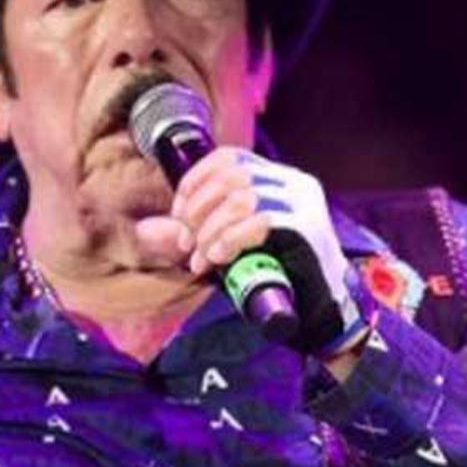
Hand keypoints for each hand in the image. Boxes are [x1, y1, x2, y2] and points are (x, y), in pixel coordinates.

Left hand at [136, 147, 366, 354]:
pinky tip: (218, 258)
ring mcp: (303, 202)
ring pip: (241, 197)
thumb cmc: (275, 275)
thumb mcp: (227, 247)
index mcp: (275, 177)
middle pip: (230, 175)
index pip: (228, 158)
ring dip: (210, 230)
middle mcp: (292, 182)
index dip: (195, 181)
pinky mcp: (307, 227)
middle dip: (197, 210)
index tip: (178, 216)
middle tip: (185, 244)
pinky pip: (259, 221)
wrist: (321, 309)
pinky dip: (229, 239)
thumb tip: (144, 230)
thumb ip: (191, 235)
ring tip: (200, 259)